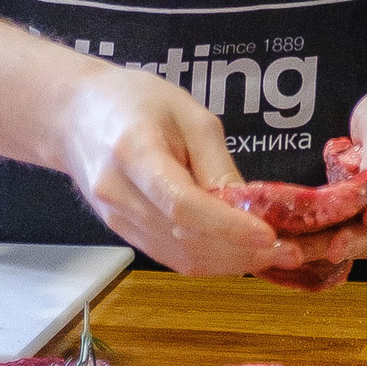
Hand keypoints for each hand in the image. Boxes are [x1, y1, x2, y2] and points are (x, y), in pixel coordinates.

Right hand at [49, 60, 287, 275]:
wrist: (76, 114)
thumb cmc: (134, 101)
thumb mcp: (187, 112)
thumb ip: (216, 161)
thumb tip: (251, 206)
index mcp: (133, 153)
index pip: (182, 204)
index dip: (228, 226)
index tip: (269, 235)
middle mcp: (118, 195)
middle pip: (184, 239)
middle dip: (241, 253)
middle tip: (291, 252)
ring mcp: (116, 220)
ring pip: (179, 257)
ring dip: (230, 264)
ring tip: (276, 257)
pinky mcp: (122, 232)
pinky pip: (170, 256)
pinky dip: (209, 261)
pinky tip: (240, 254)